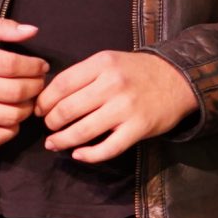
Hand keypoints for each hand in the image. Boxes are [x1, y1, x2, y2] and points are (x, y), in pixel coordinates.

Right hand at [0, 15, 48, 146]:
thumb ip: (1, 26)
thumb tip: (33, 31)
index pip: (12, 66)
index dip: (35, 67)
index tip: (41, 65)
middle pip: (15, 92)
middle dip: (36, 86)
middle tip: (38, 81)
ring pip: (9, 117)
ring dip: (28, 108)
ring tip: (28, 98)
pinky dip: (10, 131)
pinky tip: (13, 117)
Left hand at [35, 50, 198, 163]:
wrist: (178, 79)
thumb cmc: (137, 72)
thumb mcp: (110, 61)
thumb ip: (83, 75)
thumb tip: (48, 99)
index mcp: (102, 64)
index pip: (61, 85)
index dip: (43, 101)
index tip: (39, 110)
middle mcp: (113, 84)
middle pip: (66, 109)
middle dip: (51, 122)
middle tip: (49, 127)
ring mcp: (126, 108)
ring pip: (82, 131)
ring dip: (62, 140)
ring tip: (54, 143)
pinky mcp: (138, 128)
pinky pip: (107, 148)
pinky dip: (88, 155)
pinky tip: (78, 155)